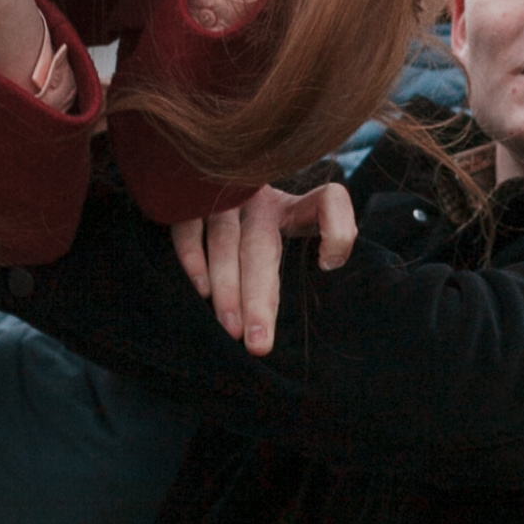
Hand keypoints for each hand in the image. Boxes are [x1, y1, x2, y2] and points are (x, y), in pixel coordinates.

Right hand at [169, 179, 356, 354]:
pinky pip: (187, 228)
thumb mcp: (292, 222)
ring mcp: (219, 198)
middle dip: (259, 297)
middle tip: (260, 344)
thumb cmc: (257, 220)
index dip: (336, 230)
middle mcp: (255, 199)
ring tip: (232, 329)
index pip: (326, 202)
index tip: (328, 265)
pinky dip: (193, 257)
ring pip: (224, 240)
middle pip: (260, 246)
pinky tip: (202, 291)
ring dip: (227, 286)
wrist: (211, 179)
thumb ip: (326, 236)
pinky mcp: (187, 200)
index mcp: (287, 206)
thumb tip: (330, 262)